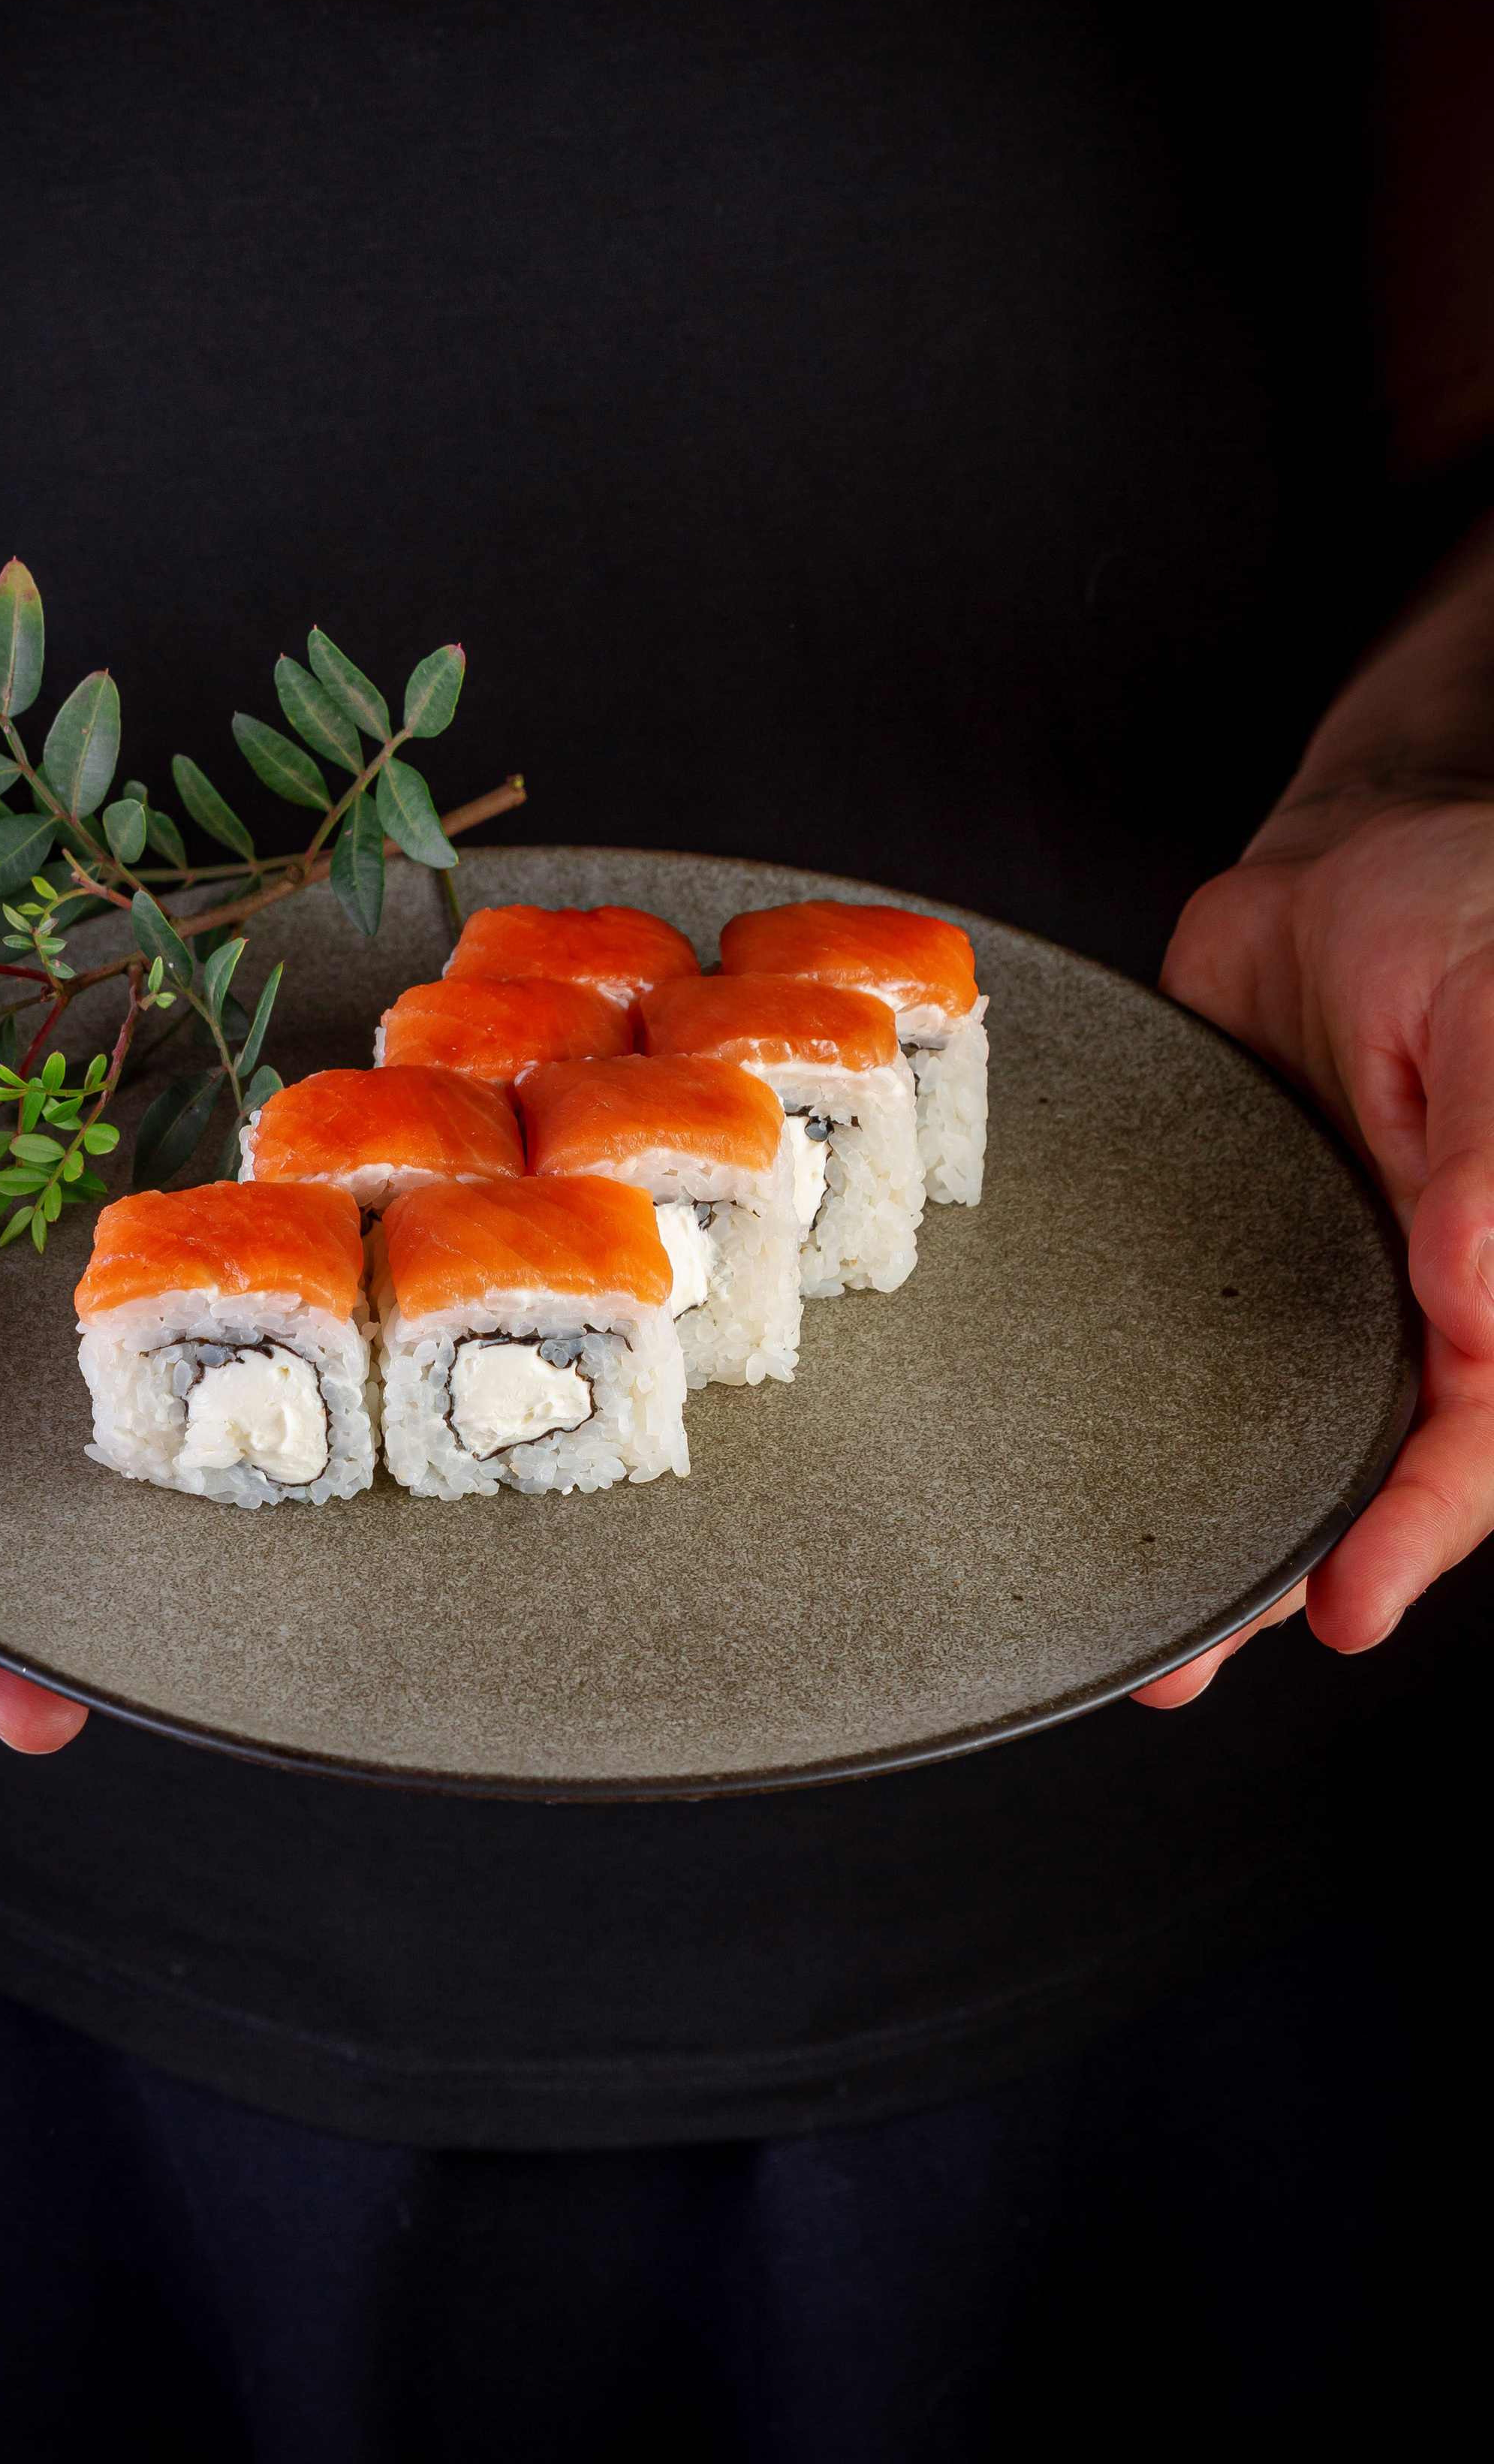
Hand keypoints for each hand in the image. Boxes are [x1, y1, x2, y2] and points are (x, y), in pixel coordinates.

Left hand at [1137, 793, 1493, 1705]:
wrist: (1345, 854)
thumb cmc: (1458, 914)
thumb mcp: (1492, 1011)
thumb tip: (1479, 1296)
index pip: (1481, 1430)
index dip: (1420, 1523)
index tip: (1347, 1600)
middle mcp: (1419, 1302)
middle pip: (1370, 1468)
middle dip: (1288, 1572)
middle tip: (1185, 1663)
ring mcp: (1313, 1284)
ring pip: (1271, 1437)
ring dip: (1207, 1537)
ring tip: (1127, 1644)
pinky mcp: (1219, 1252)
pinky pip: (1180, 1355)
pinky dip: (1134, 1424)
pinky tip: (1067, 1486)